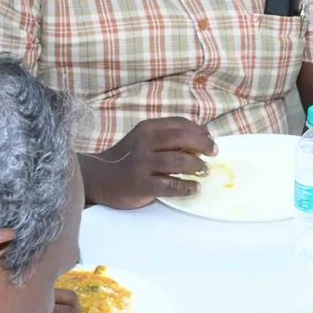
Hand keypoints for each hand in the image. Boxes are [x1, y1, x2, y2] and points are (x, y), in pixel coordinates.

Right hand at [83, 117, 214, 208]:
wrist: (98, 177)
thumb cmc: (127, 158)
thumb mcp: (143, 140)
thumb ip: (166, 138)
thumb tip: (201, 141)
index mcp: (148, 128)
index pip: (180, 124)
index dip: (200, 131)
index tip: (210, 140)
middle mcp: (145, 142)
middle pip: (182, 138)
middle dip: (203, 145)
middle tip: (213, 154)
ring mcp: (142, 163)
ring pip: (178, 161)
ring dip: (197, 166)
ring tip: (204, 171)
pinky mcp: (141, 184)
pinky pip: (170, 185)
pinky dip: (186, 187)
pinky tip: (194, 188)